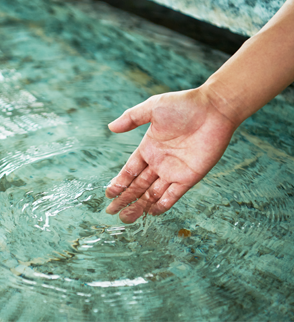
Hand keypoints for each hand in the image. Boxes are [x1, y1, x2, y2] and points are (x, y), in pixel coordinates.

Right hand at [105, 87, 236, 222]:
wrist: (214, 109)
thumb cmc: (184, 105)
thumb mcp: (153, 108)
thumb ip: (131, 118)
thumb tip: (110, 127)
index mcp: (148, 148)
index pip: (130, 171)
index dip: (119, 183)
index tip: (109, 194)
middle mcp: (159, 162)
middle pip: (138, 186)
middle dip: (125, 199)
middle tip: (112, 212)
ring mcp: (174, 171)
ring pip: (152, 194)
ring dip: (140, 206)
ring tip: (127, 218)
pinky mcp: (189, 177)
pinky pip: (173, 195)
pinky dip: (163, 205)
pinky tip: (151, 213)